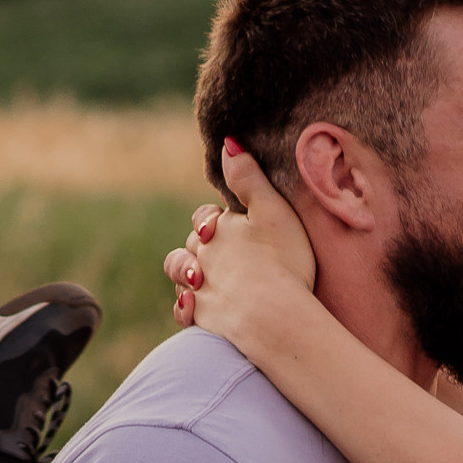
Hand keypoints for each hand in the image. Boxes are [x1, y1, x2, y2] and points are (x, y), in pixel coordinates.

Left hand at [163, 141, 317, 345]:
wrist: (273, 318)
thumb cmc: (282, 262)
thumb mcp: (273, 211)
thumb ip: (249, 178)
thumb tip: (227, 142)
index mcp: (217, 230)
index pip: (205, 216)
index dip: (215, 218)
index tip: (229, 224)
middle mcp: (201, 257)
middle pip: (191, 244)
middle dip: (202, 245)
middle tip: (226, 253)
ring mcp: (199, 289)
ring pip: (181, 274)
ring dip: (187, 272)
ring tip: (202, 277)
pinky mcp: (201, 320)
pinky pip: (185, 311)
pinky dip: (187, 307)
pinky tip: (197, 308)